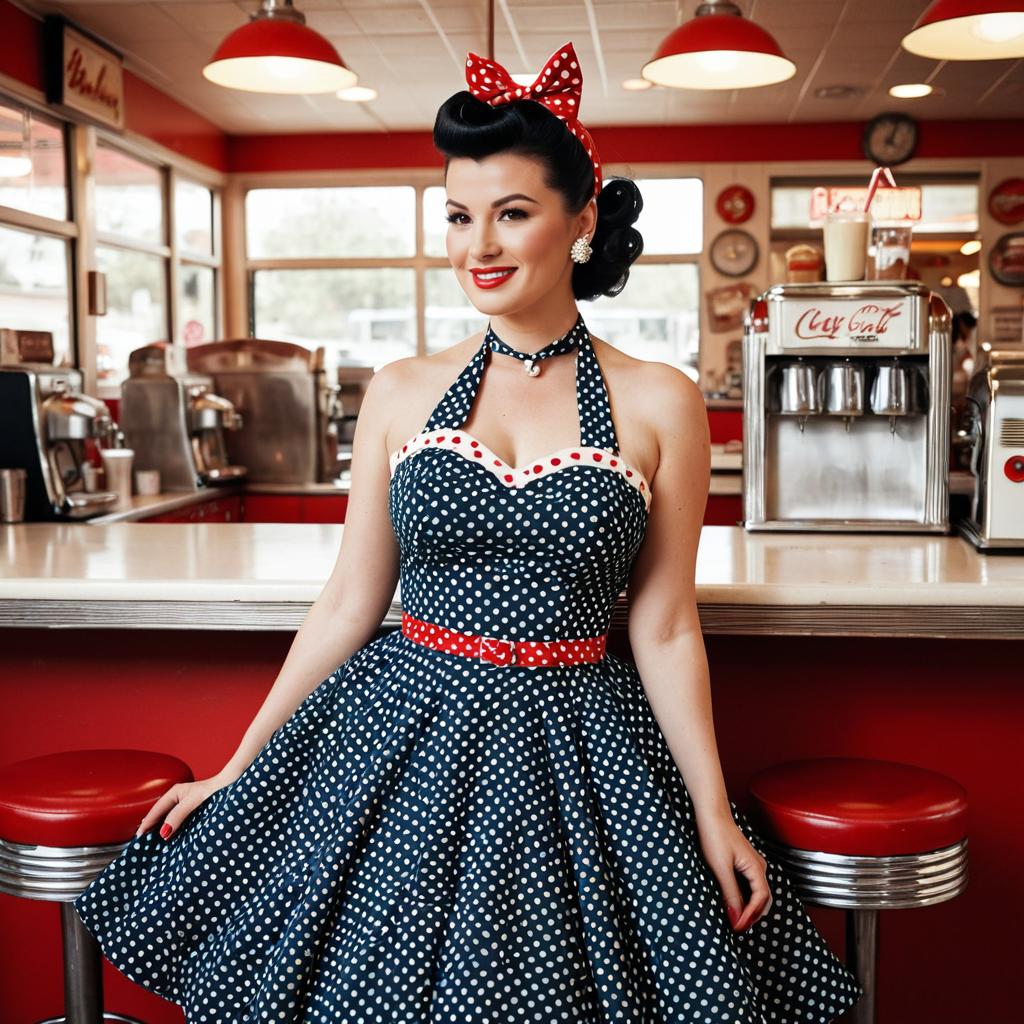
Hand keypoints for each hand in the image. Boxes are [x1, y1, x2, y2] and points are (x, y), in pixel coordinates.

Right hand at [135, 775, 228, 840]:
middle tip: (143, 846)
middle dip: (152, 829)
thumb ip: (179, 815)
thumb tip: (164, 832)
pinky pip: (179, 825)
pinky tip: (172, 842)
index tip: (139, 837)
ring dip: (162, 832)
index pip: (155, 810)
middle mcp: (178, 800)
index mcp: (174, 793)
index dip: (147, 824)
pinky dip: (173, 832)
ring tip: (154, 847)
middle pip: (160, 816)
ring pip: (169, 821)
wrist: (234, 786)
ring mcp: (185, 807)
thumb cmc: (216, 789)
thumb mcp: (194, 801)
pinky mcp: (193, 815)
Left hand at [696, 811, 773, 933]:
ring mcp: (753, 864)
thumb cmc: (715, 835)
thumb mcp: (720, 867)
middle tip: (737, 928)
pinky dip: (746, 898)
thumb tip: (735, 917)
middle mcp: (760, 867)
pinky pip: (751, 885)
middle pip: (764, 899)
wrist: (711, 812)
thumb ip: (730, 892)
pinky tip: (734, 902)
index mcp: (757, 868)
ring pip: (758, 893)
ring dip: (750, 908)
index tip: (737, 928)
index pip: (760, 900)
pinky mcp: (745, 862)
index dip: (750, 916)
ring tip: (736, 919)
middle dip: (753, 916)